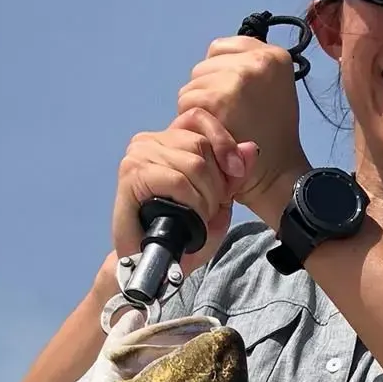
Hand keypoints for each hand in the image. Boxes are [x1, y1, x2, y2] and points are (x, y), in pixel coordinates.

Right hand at [111, 110, 258, 271]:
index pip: (199, 118)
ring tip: (200, 216)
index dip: (224, 143)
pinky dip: (193, 202)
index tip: (236, 173)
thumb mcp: (219, 200)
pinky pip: (178, 181)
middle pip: (200, 144)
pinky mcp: (132, 174)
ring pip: (193, 163)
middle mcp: (150, 140)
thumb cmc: (184, 233)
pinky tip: (191, 218)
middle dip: (217, 181)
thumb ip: (234, 173)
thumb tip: (251, 148)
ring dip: (206, 197)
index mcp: (168, 139)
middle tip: (212, 208)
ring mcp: (138, 154)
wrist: (155, 263)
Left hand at [176, 37, 309, 223]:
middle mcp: (258, 60)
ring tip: (220, 127)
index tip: (230, 98)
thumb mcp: (272, 92)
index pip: (222, 48)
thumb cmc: (270, 140)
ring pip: (194, 83)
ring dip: (198, 107)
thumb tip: (217, 64)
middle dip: (208, 91)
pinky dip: (192, 120)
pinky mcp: (219, 98)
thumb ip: (248, 71)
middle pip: (205, 65)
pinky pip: (187, 101)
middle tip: (227, 118)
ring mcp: (238, 77)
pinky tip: (212, 134)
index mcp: (274, 56)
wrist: (276, 176)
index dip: (218, 74)